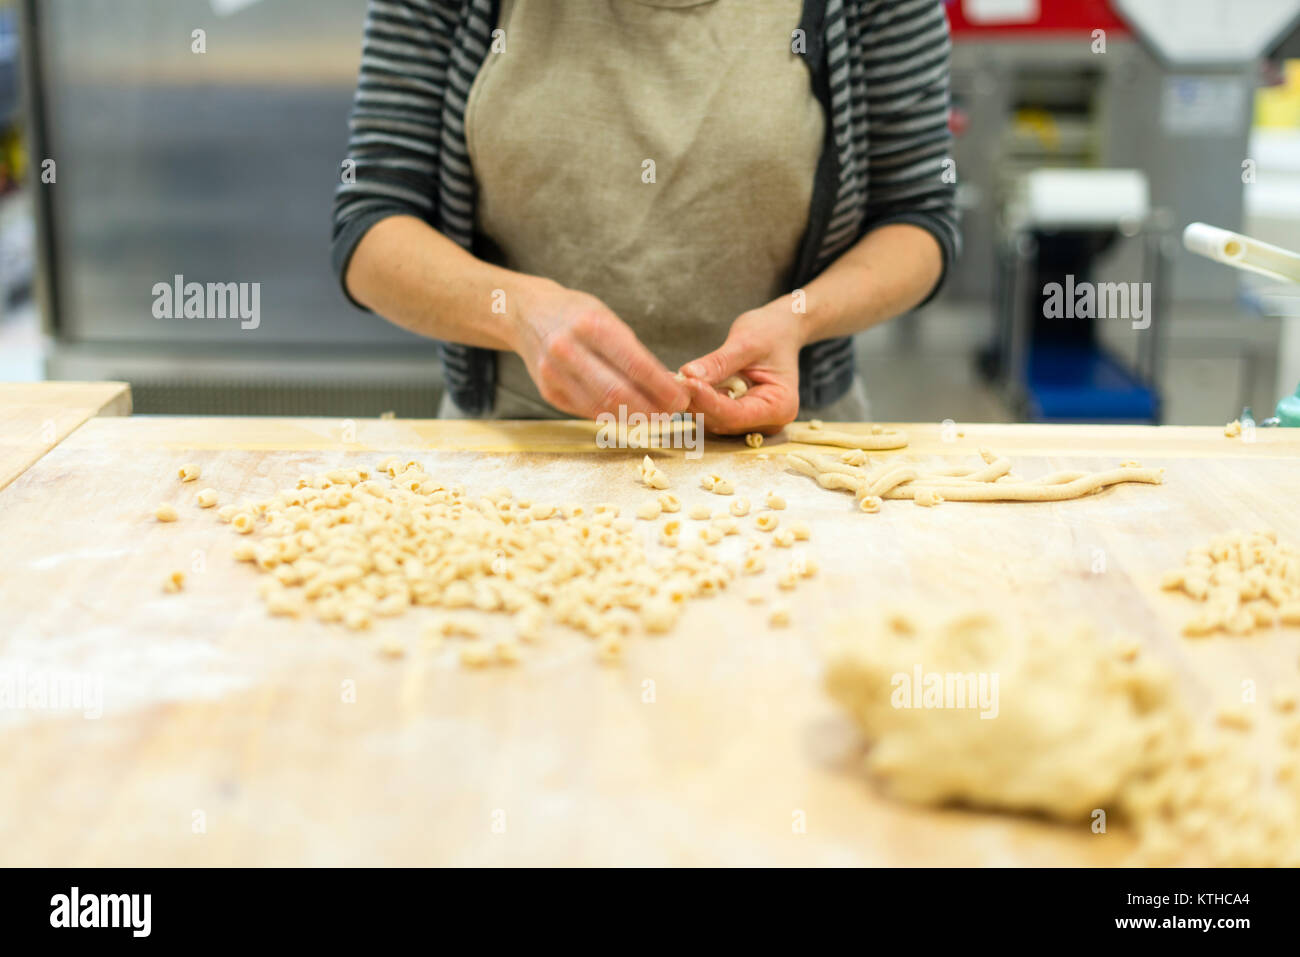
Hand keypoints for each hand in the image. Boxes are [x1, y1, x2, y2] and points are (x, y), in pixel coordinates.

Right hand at [509, 280, 689, 418]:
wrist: (527, 314)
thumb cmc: (576, 314)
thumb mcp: (607, 318)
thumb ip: (633, 352)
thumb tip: (668, 384)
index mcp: (591, 326)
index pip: (635, 365)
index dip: (662, 388)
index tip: (682, 398)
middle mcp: (569, 350)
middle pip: (618, 393)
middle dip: (650, 409)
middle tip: (671, 414)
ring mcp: (554, 374)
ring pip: (602, 408)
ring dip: (633, 418)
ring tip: (655, 417)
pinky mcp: (548, 392)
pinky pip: (587, 411)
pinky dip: (612, 416)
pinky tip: (629, 414)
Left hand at [679, 303, 802, 433]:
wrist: (780, 331)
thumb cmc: (771, 333)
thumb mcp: (747, 342)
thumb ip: (719, 363)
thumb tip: (688, 375)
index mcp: (780, 407)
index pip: (736, 413)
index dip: (708, 401)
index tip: (686, 383)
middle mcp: (768, 421)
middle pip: (723, 420)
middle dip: (697, 402)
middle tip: (672, 380)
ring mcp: (752, 421)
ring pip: (714, 419)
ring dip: (693, 401)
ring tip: (673, 379)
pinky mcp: (737, 415)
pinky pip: (712, 411)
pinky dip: (697, 398)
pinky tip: (682, 382)